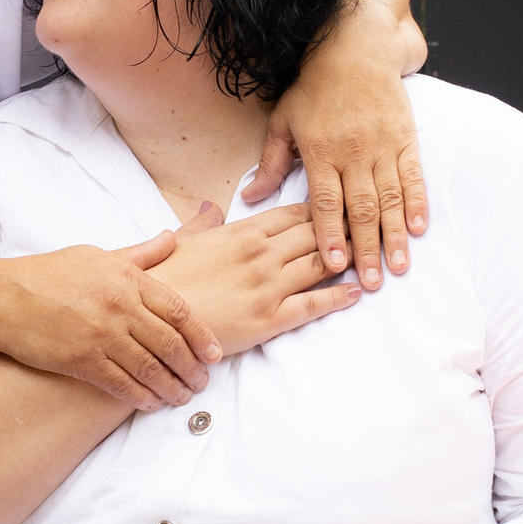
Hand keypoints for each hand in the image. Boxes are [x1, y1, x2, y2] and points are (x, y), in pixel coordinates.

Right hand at [0, 235, 221, 409]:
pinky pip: (122, 384)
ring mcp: (101, 335)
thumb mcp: (96, 255)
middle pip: (170, 343)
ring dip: (171, 386)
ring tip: (182, 396)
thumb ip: (140, 254)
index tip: (215, 353)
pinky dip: (141, 396)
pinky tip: (151, 403)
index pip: (179, 309)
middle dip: (192, 366)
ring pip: (150, 367)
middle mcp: (119, 307)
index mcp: (127, 278)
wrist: (1, 299)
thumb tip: (171, 238)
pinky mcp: (82, 360)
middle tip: (202, 381)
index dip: (202, 335)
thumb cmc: (48, 274)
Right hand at [146, 201, 362, 363]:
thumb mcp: (181, 241)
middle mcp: (261, 254)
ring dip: (350, 258)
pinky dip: (339, 297)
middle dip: (346, 227)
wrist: (148, 321)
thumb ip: (203, 222)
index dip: (323, 207)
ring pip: (321, 264)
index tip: (344, 202)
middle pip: (316, 233)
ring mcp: (267, 286)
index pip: (294, 213)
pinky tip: (357, 292)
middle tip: (372, 222)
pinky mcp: (269, 319)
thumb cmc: (163, 280)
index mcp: (242, 232)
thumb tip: (213, 207)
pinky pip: (313, 305)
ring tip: (374, 254)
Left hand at [248, 10, 427, 289]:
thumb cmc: (314, 86)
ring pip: (389, 198)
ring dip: (393, 236)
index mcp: (321, 150)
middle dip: (366, 248)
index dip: (329, 234)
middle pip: (360, 208)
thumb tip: (250, 197)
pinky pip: (412, 177)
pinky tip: (418, 229)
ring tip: (397, 267)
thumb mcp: (283, 119)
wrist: (356, 47)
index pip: (325, 202)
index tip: (333, 263)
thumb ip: (270, 162)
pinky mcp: (405, 139)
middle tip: (371, 282)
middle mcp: (353, 151)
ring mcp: (382, 146)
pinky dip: (416, 204)